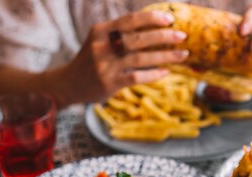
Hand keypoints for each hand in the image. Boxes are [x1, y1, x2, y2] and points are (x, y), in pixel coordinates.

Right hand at [60, 10, 187, 104]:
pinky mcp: (110, 83)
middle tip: (182, 36)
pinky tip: (165, 72)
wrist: (69, 84)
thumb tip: (154, 27)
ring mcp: (106, 65)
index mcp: (101, 31)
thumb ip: (120, 33)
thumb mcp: (100, 40)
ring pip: (141, 58)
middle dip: (163, 36)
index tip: (170, 18)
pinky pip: (137, 77)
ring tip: (182, 55)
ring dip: (165, 56)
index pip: (130, 20)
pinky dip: (153, 74)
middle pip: (138, 38)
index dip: (152, 18)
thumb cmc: (92, 60)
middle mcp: (102, 46)